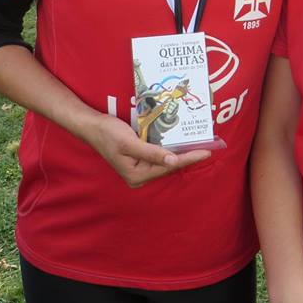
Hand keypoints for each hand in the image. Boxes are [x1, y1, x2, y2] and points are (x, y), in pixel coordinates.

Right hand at [87, 113, 209, 187]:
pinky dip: (171, 147)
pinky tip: (183, 142)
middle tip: (210, 147)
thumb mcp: (130, 143)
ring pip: (166, 159)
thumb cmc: (108, 134)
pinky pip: (160, 153)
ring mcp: (140, 167)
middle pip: (170, 164)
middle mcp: (140, 175)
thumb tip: (173, 160)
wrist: (92, 126)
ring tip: (201, 144)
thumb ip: (151, 152)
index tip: (206, 152)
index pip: (169, 165)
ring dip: (182, 151)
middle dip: (189, 155)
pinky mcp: (140, 157)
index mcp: (137, 175)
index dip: (189, 157)